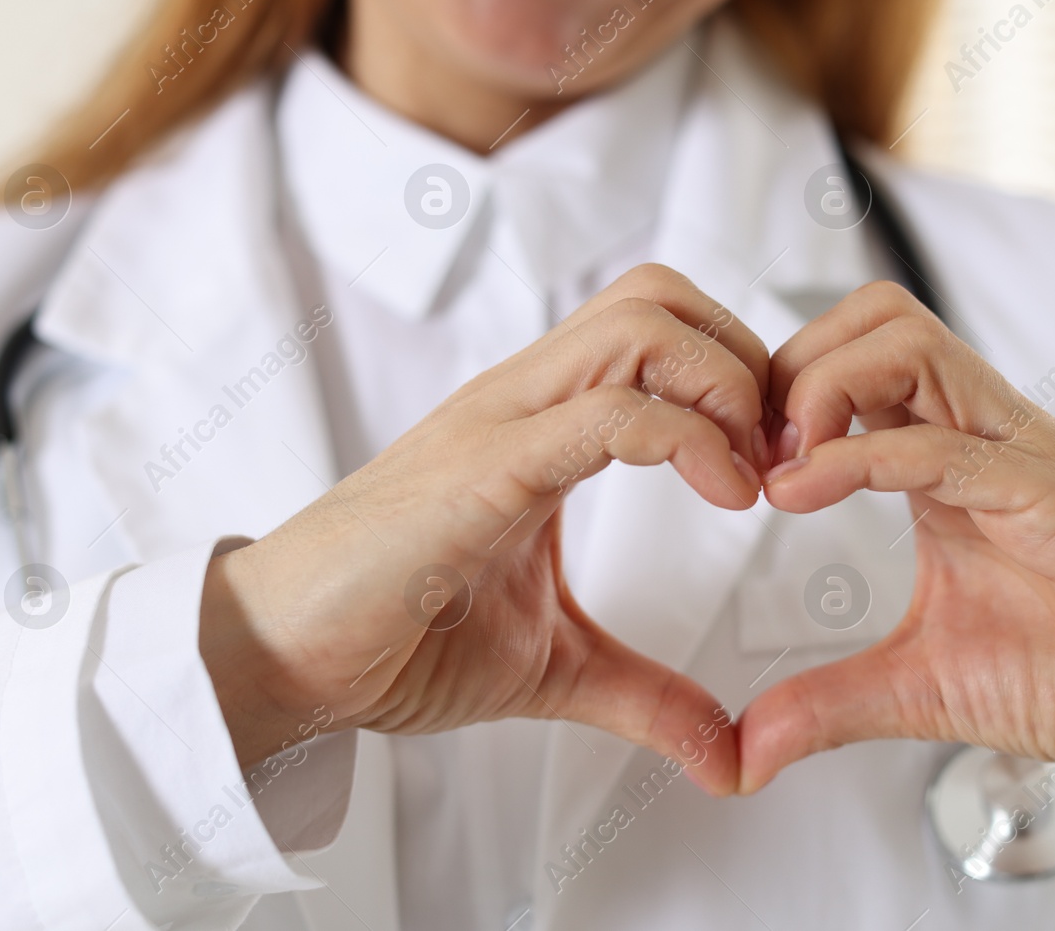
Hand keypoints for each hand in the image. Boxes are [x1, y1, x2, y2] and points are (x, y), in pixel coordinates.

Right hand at [200, 265, 768, 794]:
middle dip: (747, 359)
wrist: (274, 658)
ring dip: (726, 386)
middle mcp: (521, 399)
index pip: (656, 325)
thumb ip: (645, 695)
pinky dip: (689, 440)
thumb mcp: (553, 667)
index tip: (779, 464)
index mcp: (539, 421)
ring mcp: (498, 423)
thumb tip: (728, 760)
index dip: (739, 375)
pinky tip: (725, 499)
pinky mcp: (480, 470)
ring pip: (641, 324)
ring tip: (753, 476)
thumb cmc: (392, 638)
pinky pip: (606, 413)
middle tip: (781, 456)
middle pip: (660, 294)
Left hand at [738, 282, 1054, 828]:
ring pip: (908, 342)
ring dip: (822, 389)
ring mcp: (1021, 454)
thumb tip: (744, 752)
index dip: (780, 392)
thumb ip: (827, 705)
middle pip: (876, 316)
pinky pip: (946, 444)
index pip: (855, 357)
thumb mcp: (918, 686)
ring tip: (782, 470)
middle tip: (754, 455)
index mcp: (948, 455)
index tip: (739, 469)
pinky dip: (860, 458)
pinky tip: (804, 494)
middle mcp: (983, 434)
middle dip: (792, 366)